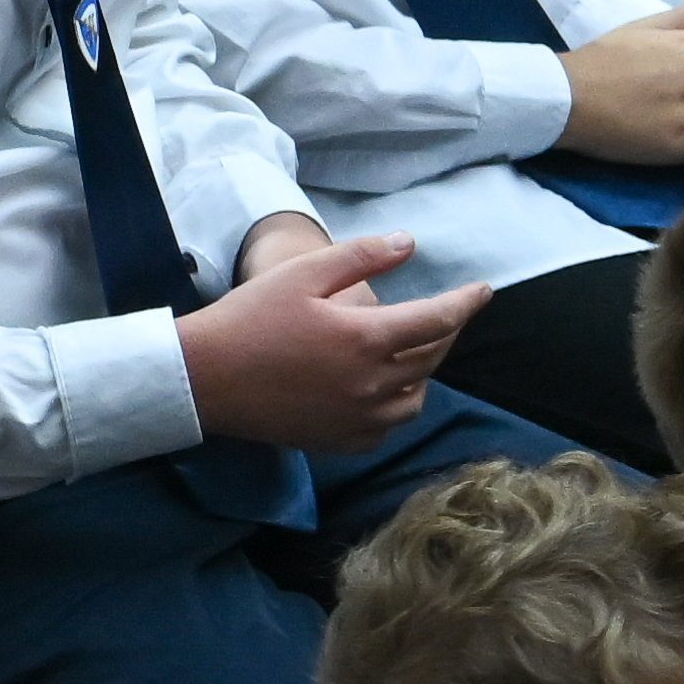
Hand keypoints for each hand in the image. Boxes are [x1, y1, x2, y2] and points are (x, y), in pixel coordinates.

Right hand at [178, 224, 474, 451]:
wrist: (200, 379)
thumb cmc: (247, 319)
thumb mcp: (302, 274)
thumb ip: (362, 256)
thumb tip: (409, 244)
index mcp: (366, 338)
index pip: (439, 319)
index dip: (466, 303)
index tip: (483, 292)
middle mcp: (371, 383)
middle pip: (431, 358)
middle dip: (445, 333)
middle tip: (444, 317)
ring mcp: (355, 417)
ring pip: (414, 398)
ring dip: (421, 374)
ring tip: (411, 356)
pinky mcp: (337, 440)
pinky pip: (385, 428)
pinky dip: (393, 408)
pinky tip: (380, 393)